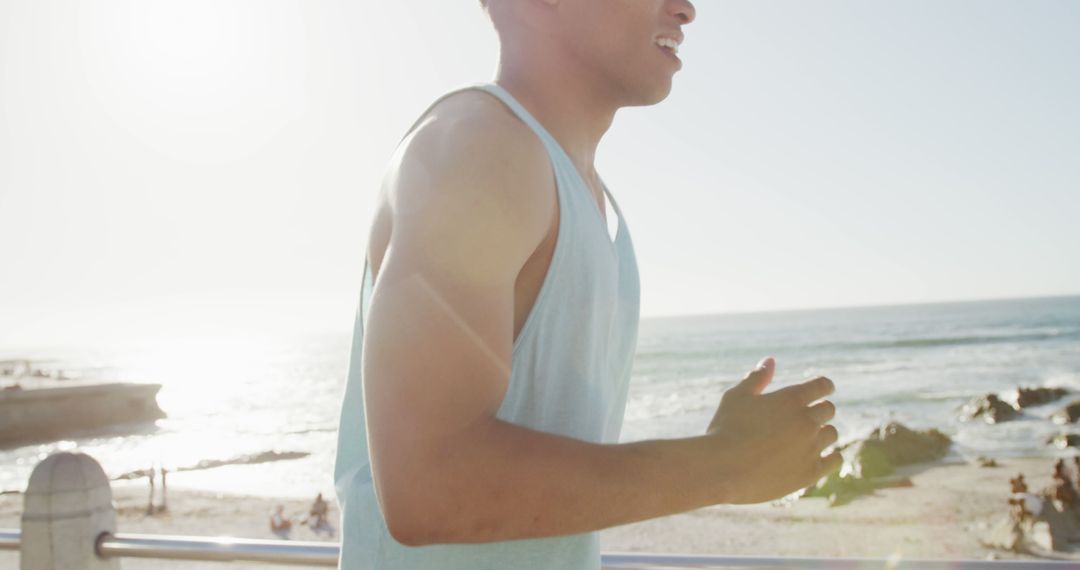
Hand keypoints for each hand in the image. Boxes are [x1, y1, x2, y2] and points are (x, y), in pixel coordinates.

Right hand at [705, 357, 841, 504]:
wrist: (722, 470)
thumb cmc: (725, 430)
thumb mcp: (737, 397)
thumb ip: (756, 378)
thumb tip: (770, 360)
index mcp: (791, 398)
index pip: (822, 385)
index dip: (823, 386)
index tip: (823, 389)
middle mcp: (807, 420)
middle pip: (828, 409)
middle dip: (819, 410)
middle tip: (807, 415)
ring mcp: (811, 447)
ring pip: (832, 434)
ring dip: (822, 433)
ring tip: (806, 438)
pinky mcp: (811, 472)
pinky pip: (835, 460)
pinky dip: (831, 456)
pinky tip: (821, 456)